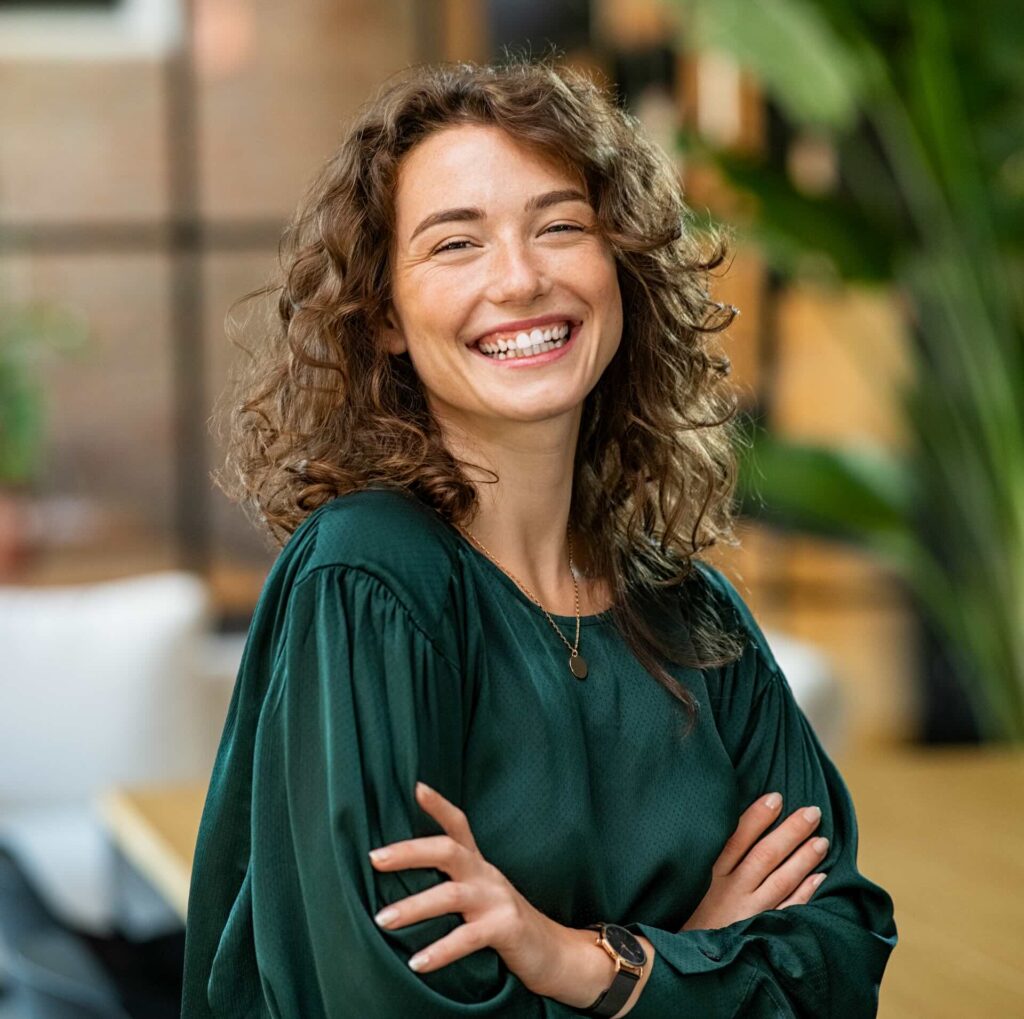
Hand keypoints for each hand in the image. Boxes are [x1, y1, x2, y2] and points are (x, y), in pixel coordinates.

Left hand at [369, 781, 564, 996]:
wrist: (554, 952)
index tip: (416, 787)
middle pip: (447, 850)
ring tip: (382, 920)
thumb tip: (400, 881)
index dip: (438, 805)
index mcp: (478, 865)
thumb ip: (451, 883)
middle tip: (374, 859)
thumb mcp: (479, 895)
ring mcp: (497, 899)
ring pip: (451, 895)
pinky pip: (468, 937)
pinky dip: (440, 950)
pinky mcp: (506, 928)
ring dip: (413, 907)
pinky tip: (416, 963)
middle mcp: (486, 875)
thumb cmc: (504, 923)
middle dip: (409, 852)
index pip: (458, 825)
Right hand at [681, 792, 828, 931]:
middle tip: (813, 812)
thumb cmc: (684, 914)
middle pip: (766, 855)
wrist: (684, 962)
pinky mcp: (759, 931)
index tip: (776, 797)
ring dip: (803, 859)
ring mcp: (748, 912)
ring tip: (822, 841)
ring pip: (781, 880)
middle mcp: (731, 890)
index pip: (738, 838)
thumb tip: (724, 824)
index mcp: (710, 873)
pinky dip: (804, 894)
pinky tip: (819, 878)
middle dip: (791, 832)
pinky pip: (787, 911)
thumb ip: (705, 858)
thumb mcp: (686, 882)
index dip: (758, 816)